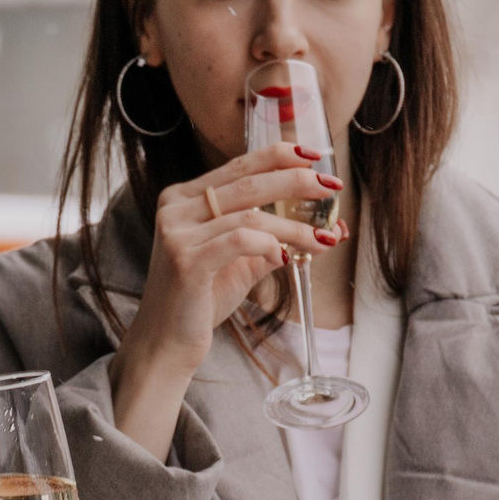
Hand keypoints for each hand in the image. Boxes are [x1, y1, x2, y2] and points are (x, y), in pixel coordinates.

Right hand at [110, 143, 343, 460]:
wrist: (167, 343)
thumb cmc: (200, 300)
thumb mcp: (240, 263)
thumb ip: (273, 240)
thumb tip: (328, 229)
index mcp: (184, 198)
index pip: (239, 166)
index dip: (279, 156)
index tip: (314, 156)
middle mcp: (176, 208)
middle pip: (248, 182)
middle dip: (296, 182)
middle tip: (332, 186)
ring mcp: (177, 232)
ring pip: (250, 215)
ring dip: (294, 226)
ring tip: (324, 238)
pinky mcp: (186, 259)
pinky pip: (240, 240)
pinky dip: (269, 245)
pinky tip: (285, 258)